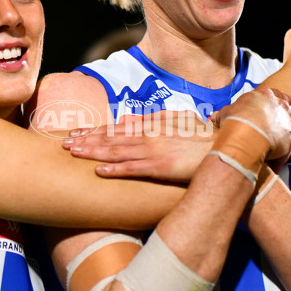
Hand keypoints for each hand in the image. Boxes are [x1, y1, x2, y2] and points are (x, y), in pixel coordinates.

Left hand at [62, 111, 214, 180]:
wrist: (226, 148)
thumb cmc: (204, 136)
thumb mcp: (178, 120)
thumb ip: (153, 120)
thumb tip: (129, 122)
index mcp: (152, 125)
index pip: (117, 129)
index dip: (94, 131)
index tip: (76, 134)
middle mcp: (149, 136)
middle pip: (111, 138)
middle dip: (86, 141)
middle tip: (63, 144)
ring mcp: (154, 151)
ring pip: (117, 152)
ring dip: (93, 152)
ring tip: (73, 154)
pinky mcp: (161, 167)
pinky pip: (134, 169)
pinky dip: (115, 169)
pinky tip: (99, 170)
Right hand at [221, 88, 290, 162]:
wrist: (245, 134)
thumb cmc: (235, 120)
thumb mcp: (226, 113)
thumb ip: (224, 113)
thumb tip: (214, 116)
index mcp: (265, 95)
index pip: (276, 95)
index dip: (275, 103)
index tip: (272, 109)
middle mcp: (280, 105)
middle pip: (290, 106)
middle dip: (288, 113)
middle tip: (281, 122)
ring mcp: (287, 119)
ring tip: (284, 137)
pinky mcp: (290, 135)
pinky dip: (288, 146)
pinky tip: (281, 152)